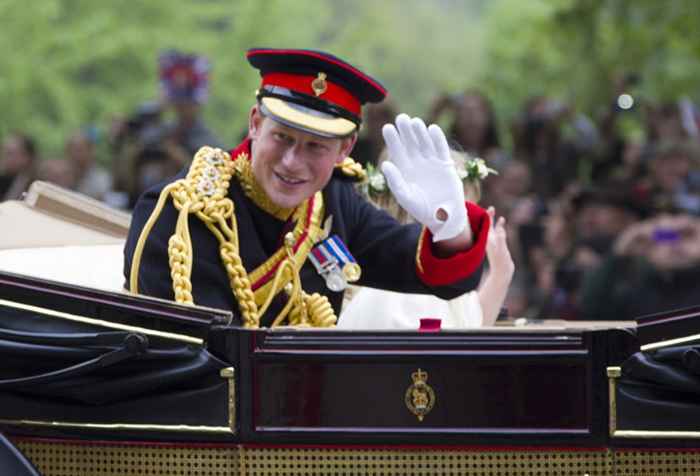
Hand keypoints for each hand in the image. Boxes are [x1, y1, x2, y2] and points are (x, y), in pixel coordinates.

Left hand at [381, 114, 466, 240]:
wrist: (442, 216)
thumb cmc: (421, 208)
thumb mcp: (405, 196)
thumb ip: (395, 181)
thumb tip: (385, 164)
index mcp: (404, 169)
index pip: (397, 151)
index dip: (393, 139)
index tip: (387, 127)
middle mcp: (417, 162)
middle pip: (410, 142)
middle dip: (406, 131)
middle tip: (401, 118)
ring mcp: (431, 161)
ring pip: (425, 143)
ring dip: (420, 132)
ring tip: (415, 122)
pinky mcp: (445, 163)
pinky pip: (441, 149)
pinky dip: (438, 139)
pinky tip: (432, 129)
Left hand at [486, 207, 514, 278]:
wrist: (502, 272)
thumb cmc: (501, 261)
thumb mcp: (501, 248)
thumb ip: (500, 238)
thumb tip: (499, 229)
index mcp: (489, 239)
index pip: (487, 225)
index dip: (488, 216)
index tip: (489, 208)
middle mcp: (490, 241)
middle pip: (489, 226)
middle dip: (490, 217)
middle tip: (491, 208)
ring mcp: (494, 244)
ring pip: (494, 230)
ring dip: (495, 223)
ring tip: (499, 217)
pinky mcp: (499, 247)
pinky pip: (499, 236)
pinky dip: (500, 230)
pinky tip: (502, 228)